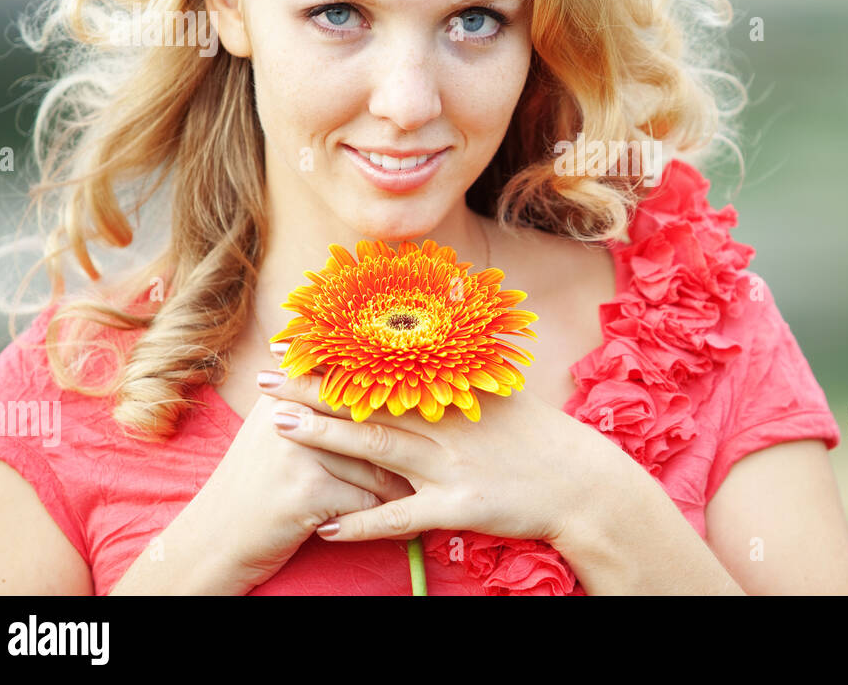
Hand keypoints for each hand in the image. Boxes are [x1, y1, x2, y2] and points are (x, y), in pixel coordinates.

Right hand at [173, 373, 415, 592]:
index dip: (393, 388)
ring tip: (421, 495)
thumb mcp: (275, 432)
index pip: (352, 381)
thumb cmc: (255, 485)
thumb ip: (312, 401)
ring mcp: (299, 452)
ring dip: (401, 486)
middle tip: (443, 449)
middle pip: (372, 423)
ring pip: (376, 465)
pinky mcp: (307, 491)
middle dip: (408, 442)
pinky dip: (383, 518)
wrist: (214, 540)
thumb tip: (373, 374)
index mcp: (287, 393)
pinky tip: (397, 526)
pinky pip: (367, 501)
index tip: (432, 393)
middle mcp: (292, 413)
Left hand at [257, 365, 625, 545]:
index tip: (301, 341)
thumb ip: (468, 362)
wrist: (580, 483)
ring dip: (325, 439)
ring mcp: (450, 466)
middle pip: (369, 402)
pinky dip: (362, 523)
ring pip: (376, 450)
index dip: (339, 356)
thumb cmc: (539, 436)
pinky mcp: (458, 507)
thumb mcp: (506, 387)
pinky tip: (326, 525)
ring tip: (280, 429)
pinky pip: (401, 517)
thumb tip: (448, 321)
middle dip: (314, 389)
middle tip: (267, 378)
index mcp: (455, 391)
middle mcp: (446, 423)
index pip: (386, 367)